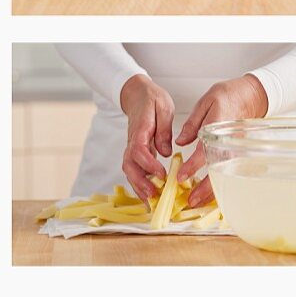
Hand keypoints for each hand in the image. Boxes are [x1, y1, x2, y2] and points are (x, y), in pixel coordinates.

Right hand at [119, 74, 175, 200]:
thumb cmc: (151, 99)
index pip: (139, 151)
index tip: (162, 174)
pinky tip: (150, 195)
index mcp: (140, 130)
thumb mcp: (163, 107)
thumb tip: (166, 152)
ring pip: (130, 170)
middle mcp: (133, 142)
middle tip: (153, 195)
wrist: (136, 95)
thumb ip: (164, 129)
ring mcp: (132, 148)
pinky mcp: (136, 152)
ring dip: (138, 186)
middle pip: (129, 165)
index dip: (148, 164)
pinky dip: (140, 184)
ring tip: (151, 201)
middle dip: (140, 182)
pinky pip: (135, 169)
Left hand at [175, 74, 268, 206]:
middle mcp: (230, 142)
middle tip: (190, 200)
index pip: (204, 152)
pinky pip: (230, 172)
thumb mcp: (206, 102)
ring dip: (213, 191)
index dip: (192, 166)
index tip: (181, 177)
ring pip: (226, 175)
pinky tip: (210, 194)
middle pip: (218, 170)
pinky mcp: (240, 153)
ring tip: (198, 202)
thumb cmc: (228, 96)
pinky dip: (221, 184)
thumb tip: (180, 142)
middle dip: (204, 188)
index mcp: (218, 128)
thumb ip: (192, 123)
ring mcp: (237, 149)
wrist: (252, 95)